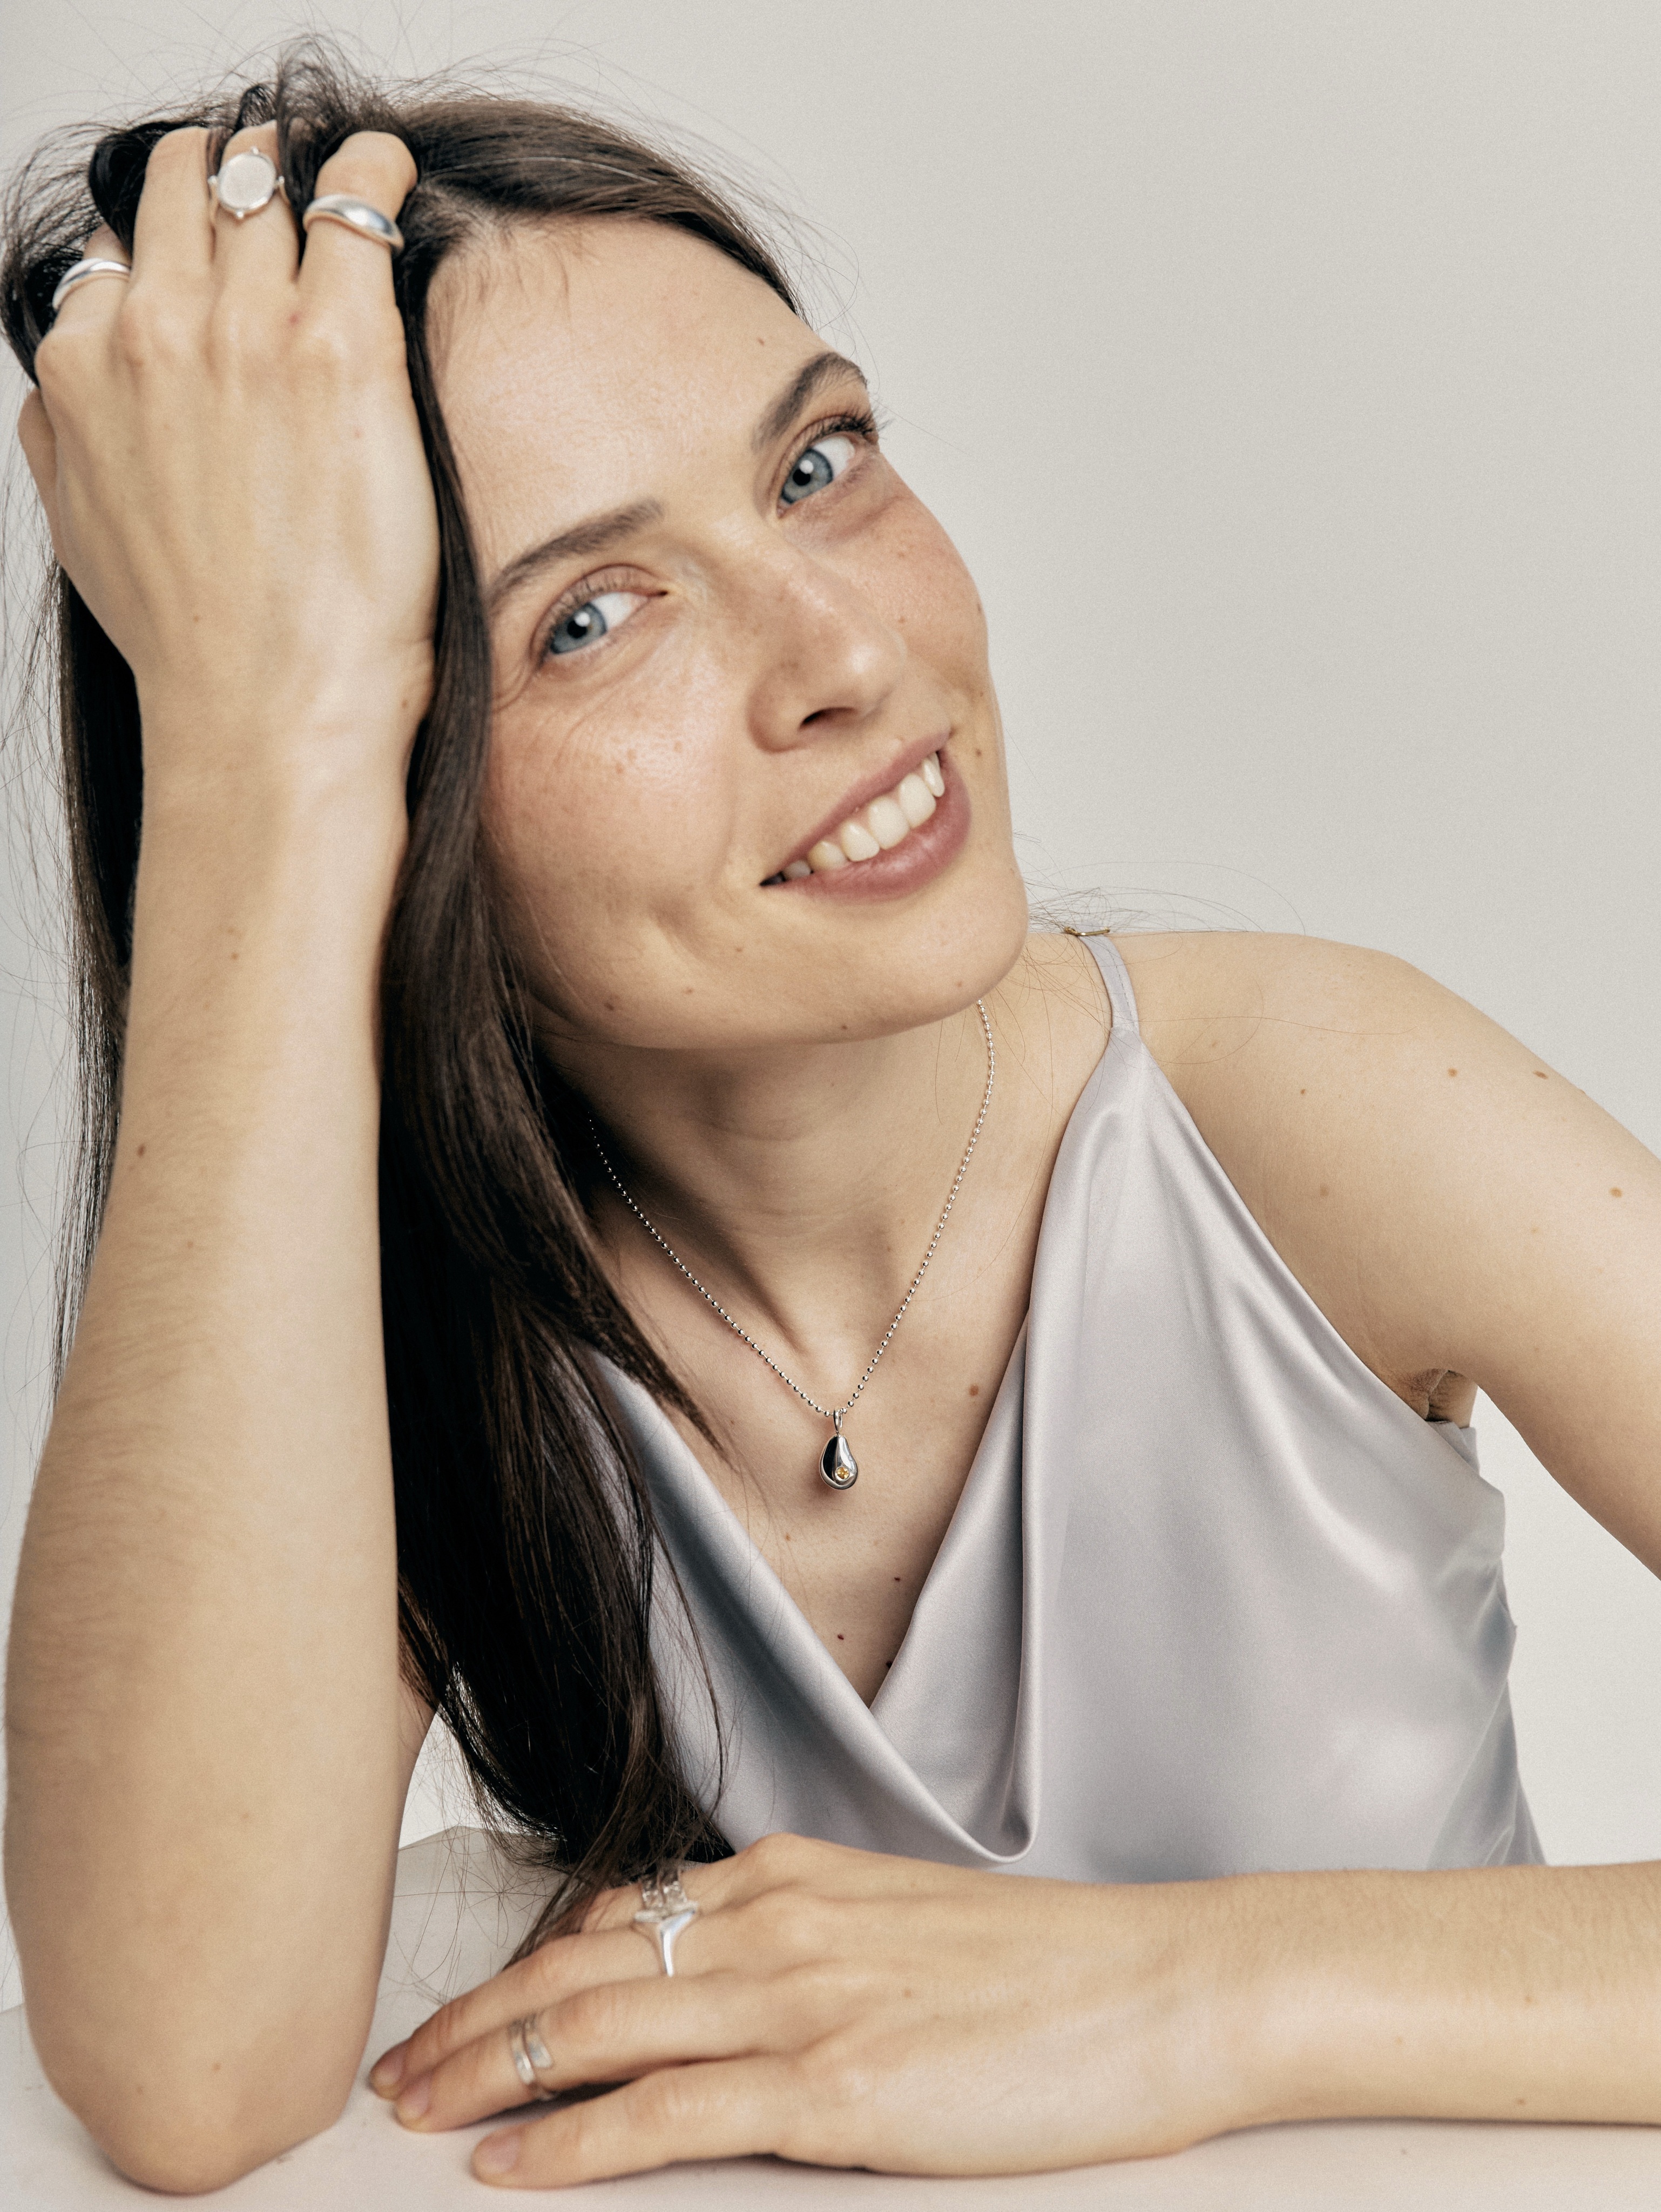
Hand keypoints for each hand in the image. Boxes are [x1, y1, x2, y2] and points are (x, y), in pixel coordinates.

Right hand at [17, 120, 435, 806]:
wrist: (267, 704)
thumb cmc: (192, 638)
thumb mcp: (83, 528)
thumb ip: (64, 439)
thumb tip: (65, 394)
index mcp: (86, 366)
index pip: (118, 248)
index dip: (168, 230)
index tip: (208, 234)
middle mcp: (156, 329)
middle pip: (186, 195)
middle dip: (225, 175)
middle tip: (269, 181)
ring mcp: (249, 330)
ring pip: (262, 190)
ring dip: (292, 172)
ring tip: (329, 180)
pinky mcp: (340, 347)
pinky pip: (353, 207)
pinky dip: (369, 173)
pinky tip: (387, 174)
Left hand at [368, 1832, 1256, 2187]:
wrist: (1161, 1986)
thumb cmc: (1047, 1970)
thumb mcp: (898, 1927)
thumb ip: (801, 1940)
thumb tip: (719, 1980)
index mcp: (792, 1877)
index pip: (614, 1914)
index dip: (522, 1965)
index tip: (463, 2007)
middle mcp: (777, 1920)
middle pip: (578, 1964)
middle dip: (471, 2019)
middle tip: (396, 2067)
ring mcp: (802, 1999)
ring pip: (597, 2025)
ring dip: (487, 2070)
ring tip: (414, 2110)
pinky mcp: (835, 2083)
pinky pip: (666, 2112)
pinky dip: (572, 2139)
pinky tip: (511, 2163)